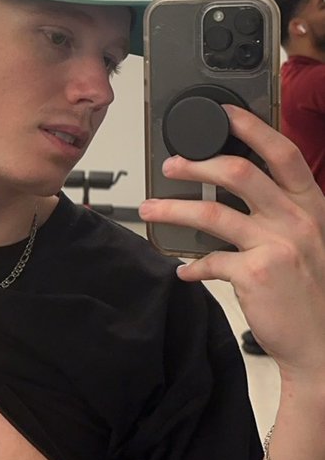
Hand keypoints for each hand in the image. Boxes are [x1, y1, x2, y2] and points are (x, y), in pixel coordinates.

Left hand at [139, 105, 324, 385]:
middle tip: (170, 167)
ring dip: (174, 210)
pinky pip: (210, 260)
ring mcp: (277, 245)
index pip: (282, 153)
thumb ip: (281, 212)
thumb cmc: (313, 292)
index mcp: (311, 205)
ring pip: (212, 214)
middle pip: (238, 173)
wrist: (323, 344)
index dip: (251, 127)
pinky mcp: (256, 274)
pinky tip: (183, 270)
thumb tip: (236, 189)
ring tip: (152, 210)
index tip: (223, 114)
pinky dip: (192, 265)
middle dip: (196, 165)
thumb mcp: (310, 240)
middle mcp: (297, 220)